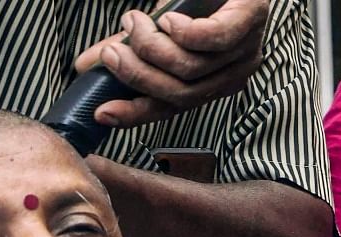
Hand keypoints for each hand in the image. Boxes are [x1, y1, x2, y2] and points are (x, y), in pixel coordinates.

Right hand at [73, 0, 267, 126]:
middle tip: (111, 54)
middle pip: (182, 93)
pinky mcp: (252, 19)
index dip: (137, 114)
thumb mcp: (159, 24)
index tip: (102, 112)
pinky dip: (184, 32)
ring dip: (151, 48)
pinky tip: (168, 20)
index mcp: (211, 81)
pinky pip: (214, 39)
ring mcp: (246, 49)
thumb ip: (131, 46)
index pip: (173, 108)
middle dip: (138, 76)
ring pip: (191, 69)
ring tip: (133, 23)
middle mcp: (232, 72)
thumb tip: (87, 65)